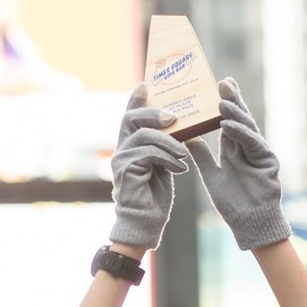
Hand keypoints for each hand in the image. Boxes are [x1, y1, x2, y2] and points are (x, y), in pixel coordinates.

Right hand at [109, 85, 187, 250]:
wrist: (145, 223)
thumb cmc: (155, 196)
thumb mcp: (162, 165)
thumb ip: (162, 146)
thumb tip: (177, 127)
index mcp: (129, 144)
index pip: (130, 115)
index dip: (136, 98)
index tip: (146, 84)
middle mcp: (121, 148)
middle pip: (132, 118)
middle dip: (154, 113)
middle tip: (174, 117)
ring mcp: (121, 158)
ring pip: (144, 135)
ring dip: (169, 142)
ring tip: (185, 154)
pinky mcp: (126, 170)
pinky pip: (149, 154)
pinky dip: (168, 158)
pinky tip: (181, 168)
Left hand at [185, 78, 290, 250]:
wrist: (249, 224)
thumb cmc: (233, 204)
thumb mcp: (211, 176)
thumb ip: (202, 156)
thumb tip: (187, 136)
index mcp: (234, 149)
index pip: (227, 121)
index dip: (223, 104)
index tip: (215, 86)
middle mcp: (247, 148)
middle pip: (239, 119)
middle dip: (232, 100)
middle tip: (222, 82)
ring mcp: (259, 154)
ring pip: (247, 128)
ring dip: (235, 113)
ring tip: (221, 100)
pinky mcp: (268, 162)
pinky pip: (253, 144)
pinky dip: (241, 134)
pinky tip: (228, 125)